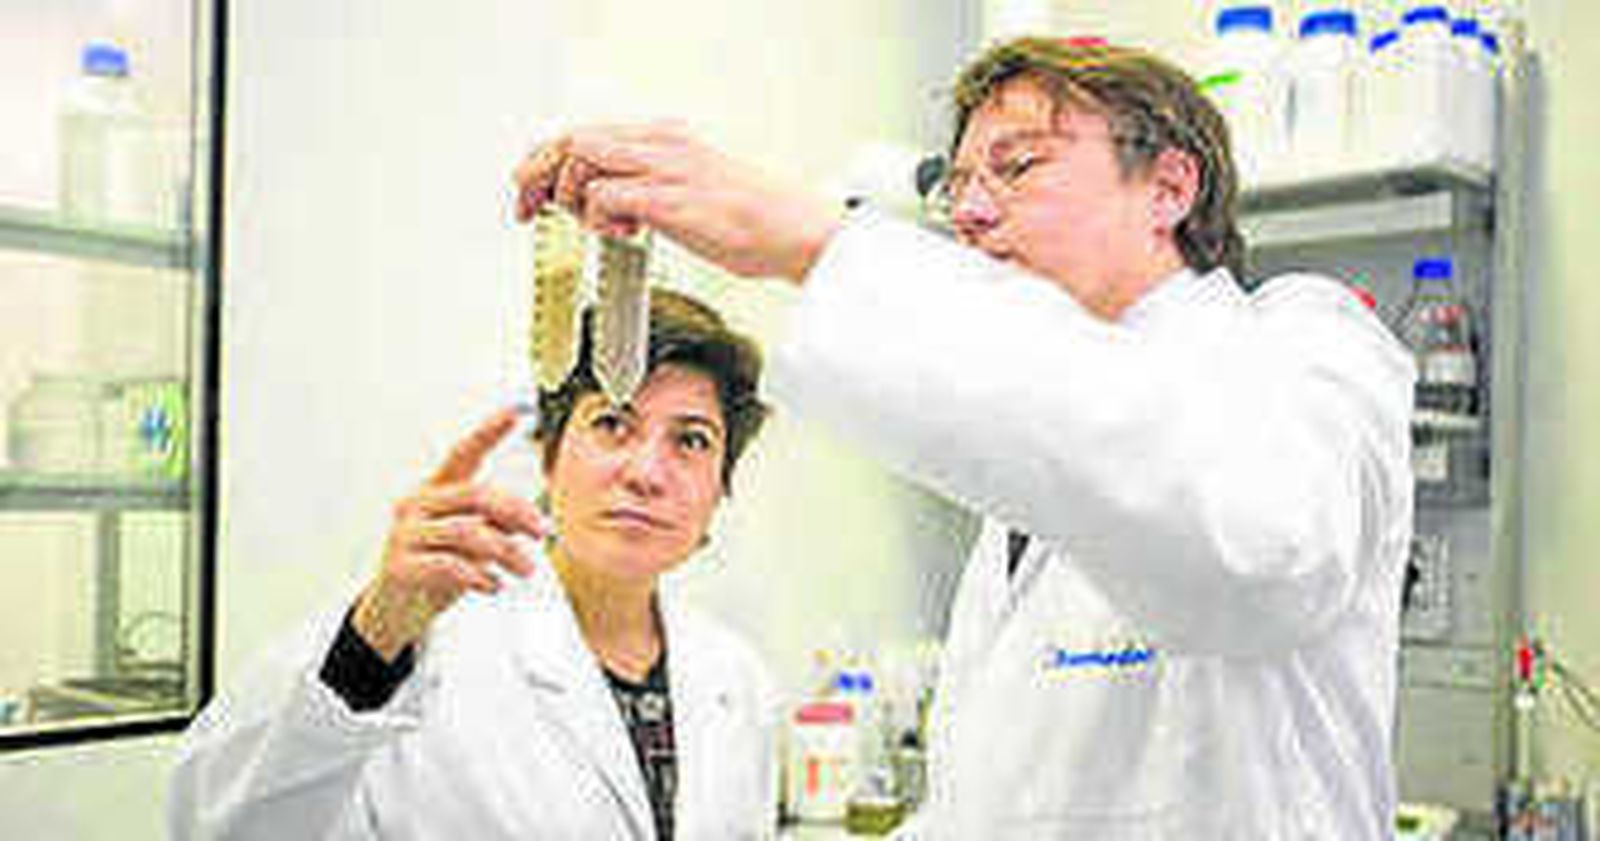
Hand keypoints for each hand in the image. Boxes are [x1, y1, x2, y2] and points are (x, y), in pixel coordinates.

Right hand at [353, 408, 546, 659]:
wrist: (394, 610)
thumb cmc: (434, 568)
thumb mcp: (468, 543)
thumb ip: (495, 525)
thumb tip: (532, 521)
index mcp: (435, 491)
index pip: (463, 454)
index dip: (489, 432)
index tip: (516, 410)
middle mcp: (417, 505)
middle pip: (476, 494)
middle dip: (517, 512)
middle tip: (542, 531)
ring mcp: (405, 534)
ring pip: (467, 531)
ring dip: (506, 551)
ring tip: (526, 569)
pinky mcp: (400, 565)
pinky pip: (449, 565)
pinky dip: (480, 575)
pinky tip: (495, 585)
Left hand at [513, 122, 840, 281]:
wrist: (796, 232)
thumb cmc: (754, 222)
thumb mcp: (692, 192)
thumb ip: (651, 190)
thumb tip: (610, 208)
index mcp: (666, 138)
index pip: (586, 134)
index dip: (548, 161)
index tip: (532, 191)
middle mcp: (661, 144)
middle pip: (572, 140)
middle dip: (538, 174)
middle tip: (527, 208)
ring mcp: (665, 168)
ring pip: (581, 158)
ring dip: (570, 197)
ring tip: (589, 225)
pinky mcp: (668, 199)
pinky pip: (605, 198)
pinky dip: (600, 220)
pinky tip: (623, 235)